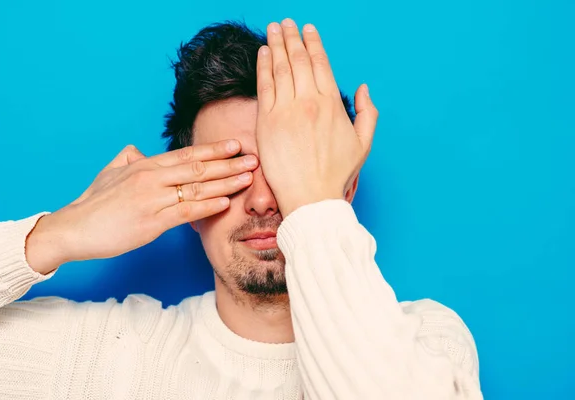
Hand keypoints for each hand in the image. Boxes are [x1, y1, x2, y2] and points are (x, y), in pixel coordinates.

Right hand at [25, 141, 257, 273]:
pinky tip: (226, 202)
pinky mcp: (151, 222)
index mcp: (145, 165)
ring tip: (249, 178)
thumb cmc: (93, 202)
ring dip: (226, 182)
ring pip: (196, 188)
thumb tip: (139, 151)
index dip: (213, 150)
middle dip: (229, 163)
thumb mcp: (110, 171)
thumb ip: (128, 158)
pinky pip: (185, 212)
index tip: (235, 145)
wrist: (73, 228)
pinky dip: (208, 207)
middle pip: (198, 167)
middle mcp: (151, 178)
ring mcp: (152, 199)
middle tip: (254, 158)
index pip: (186, 154)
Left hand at [255, 19, 378, 216]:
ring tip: (273, 29)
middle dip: (292, 37)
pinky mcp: (266, 123)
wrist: (311, 198)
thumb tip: (362, 87)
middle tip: (286, 22)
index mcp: (331, 105)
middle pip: (299, 61)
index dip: (313, 43)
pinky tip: (262, 53)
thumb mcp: (363, 144)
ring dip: (276, 45)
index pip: (321, 64)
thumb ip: (366, 112)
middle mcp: (308, 102)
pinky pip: (264, 87)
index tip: (308, 29)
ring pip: (281, 69)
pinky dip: (263, 67)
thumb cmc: (337, 174)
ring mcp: (285, 111)